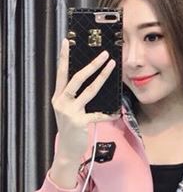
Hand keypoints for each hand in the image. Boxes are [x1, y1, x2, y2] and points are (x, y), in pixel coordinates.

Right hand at [51, 37, 118, 167]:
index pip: (61, 72)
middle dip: (91, 65)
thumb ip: (74, 97)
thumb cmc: (71, 128)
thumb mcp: (68, 110)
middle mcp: (61, 101)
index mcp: (58, 96)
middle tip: (103, 54)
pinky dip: (108, 113)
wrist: (67, 150)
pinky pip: (98, 114)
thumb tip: (89, 82)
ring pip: (89, 91)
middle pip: (77, 78)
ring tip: (111, 66)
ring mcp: (70, 112)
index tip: (67, 42)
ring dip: (102, 77)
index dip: (63, 57)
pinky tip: (116, 112)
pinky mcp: (80, 122)